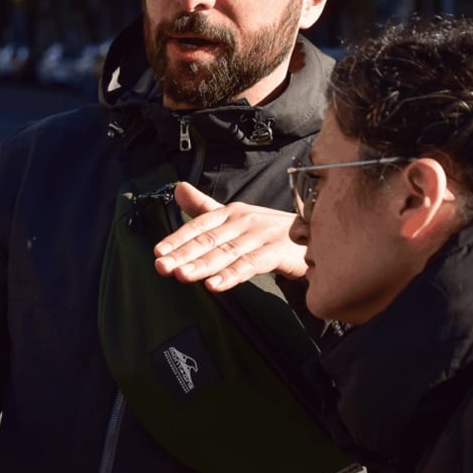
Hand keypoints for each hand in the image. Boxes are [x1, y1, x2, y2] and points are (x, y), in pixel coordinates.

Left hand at [152, 182, 306, 290]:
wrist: (313, 235)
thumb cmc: (269, 230)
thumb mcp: (235, 217)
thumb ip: (204, 207)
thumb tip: (177, 188)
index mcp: (231, 213)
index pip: (200, 225)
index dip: (177, 238)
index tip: (158, 252)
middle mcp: (243, 221)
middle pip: (209, 240)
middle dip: (183, 254)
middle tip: (162, 266)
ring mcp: (259, 236)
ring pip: (226, 253)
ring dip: (202, 265)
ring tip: (181, 275)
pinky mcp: (275, 252)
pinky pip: (249, 265)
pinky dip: (231, 275)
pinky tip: (215, 285)